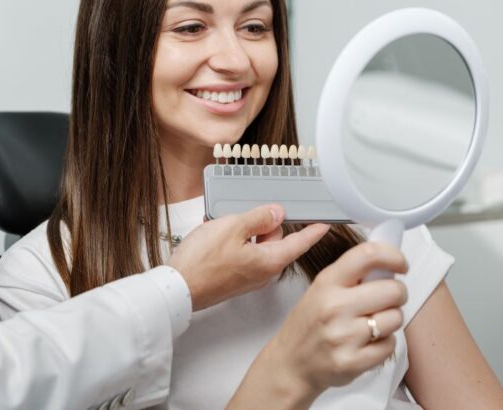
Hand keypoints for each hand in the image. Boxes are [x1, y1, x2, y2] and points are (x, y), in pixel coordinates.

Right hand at [167, 204, 328, 310]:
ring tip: (222, 226)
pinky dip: (234, 242)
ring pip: (258, 246)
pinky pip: (243, 254)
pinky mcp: (235, 279)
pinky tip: (215, 235)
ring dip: (245, 232)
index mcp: (270, 261)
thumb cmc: (202, 263)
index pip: (300, 243)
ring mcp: (249, 277)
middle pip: (276, 241)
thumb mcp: (232, 228)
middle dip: (264, 224)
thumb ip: (258, 218)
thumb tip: (276, 214)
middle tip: (245, 215)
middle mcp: (264, 273)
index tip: (325, 224)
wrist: (177, 288)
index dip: (313, 230)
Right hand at [229, 241, 408, 408]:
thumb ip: (351, 276)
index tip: (401, 265)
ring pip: (395, 318)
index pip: (368, 255)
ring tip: (374, 324)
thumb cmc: (309, 324)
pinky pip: (390, 345)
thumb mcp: (320, 290)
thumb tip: (389, 265)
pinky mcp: (352, 362)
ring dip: (391, 320)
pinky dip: (385, 343)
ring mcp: (343, 336)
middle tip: (388, 300)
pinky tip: (369, 343)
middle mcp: (334, 306)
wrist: (290, 364)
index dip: (393, 256)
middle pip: (392, 290)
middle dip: (398, 294)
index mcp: (327, 282)